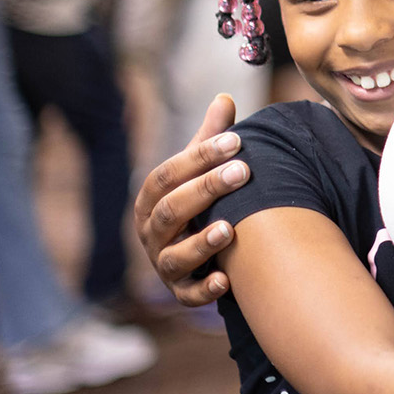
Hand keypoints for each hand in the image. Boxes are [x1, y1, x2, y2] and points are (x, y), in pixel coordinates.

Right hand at [133, 94, 248, 305]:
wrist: (196, 252)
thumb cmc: (200, 202)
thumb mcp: (200, 171)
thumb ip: (210, 139)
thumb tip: (225, 97)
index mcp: (152, 199)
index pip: (168, 174)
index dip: (199, 157)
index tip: (236, 141)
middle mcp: (151, 233)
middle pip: (171, 211)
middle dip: (205, 190)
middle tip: (242, 172)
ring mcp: (164, 264)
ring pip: (173, 257)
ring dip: (201, 243)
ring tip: (230, 228)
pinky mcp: (181, 292)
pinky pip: (188, 295)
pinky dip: (205, 289)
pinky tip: (226, 279)